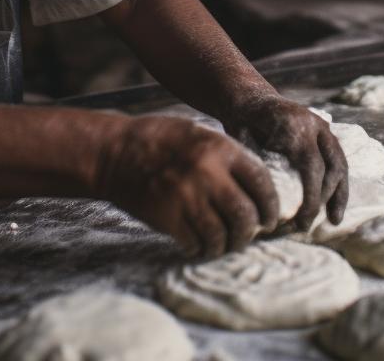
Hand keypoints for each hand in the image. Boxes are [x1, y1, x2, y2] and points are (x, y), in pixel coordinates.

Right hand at [95, 115, 279, 257]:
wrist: (112, 153)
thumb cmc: (157, 140)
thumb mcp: (196, 134)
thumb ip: (225, 155)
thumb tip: (254, 185)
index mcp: (220, 149)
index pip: (261, 183)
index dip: (271, 206)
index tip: (270, 218)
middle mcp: (208, 174)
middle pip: (245, 215)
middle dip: (251, 231)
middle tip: (250, 235)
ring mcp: (187, 198)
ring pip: (222, 235)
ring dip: (227, 245)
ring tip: (225, 245)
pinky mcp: (168, 218)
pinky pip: (196, 243)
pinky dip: (202, 249)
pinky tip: (200, 246)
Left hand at [224, 94, 348, 228]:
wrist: (251, 99)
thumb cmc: (242, 123)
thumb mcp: (243, 140)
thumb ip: (259, 165)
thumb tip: (270, 205)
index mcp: (295, 126)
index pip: (312, 167)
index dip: (310, 198)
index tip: (300, 222)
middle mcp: (315, 125)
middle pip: (330, 168)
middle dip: (320, 200)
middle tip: (303, 225)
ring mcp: (323, 128)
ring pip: (340, 165)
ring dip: (337, 195)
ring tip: (332, 220)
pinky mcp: (326, 136)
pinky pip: (339, 162)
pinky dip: (339, 186)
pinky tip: (335, 210)